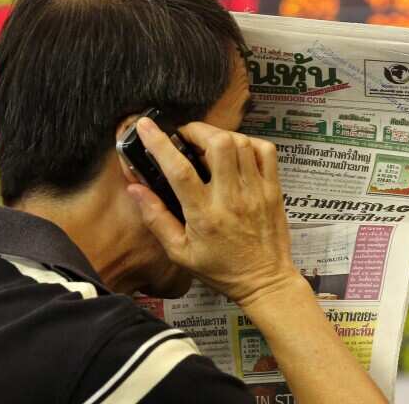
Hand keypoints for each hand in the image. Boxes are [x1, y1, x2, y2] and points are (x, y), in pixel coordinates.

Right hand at [127, 118, 299, 305]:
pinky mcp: (273, 189)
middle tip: (185, 137)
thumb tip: (135, 189)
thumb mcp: (180, 252)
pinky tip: (236, 152)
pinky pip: (265, 151)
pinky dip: (248, 142)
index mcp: (204, 215)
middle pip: (217, 144)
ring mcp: (256, 191)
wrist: (264, 281)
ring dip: (220, 136)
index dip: (160, 143)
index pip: (179, 170)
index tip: (146, 126)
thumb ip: (156, 218)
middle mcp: (231, 198)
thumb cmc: (221, 269)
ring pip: (240, 143)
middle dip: (196, 131)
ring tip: (207, 145)